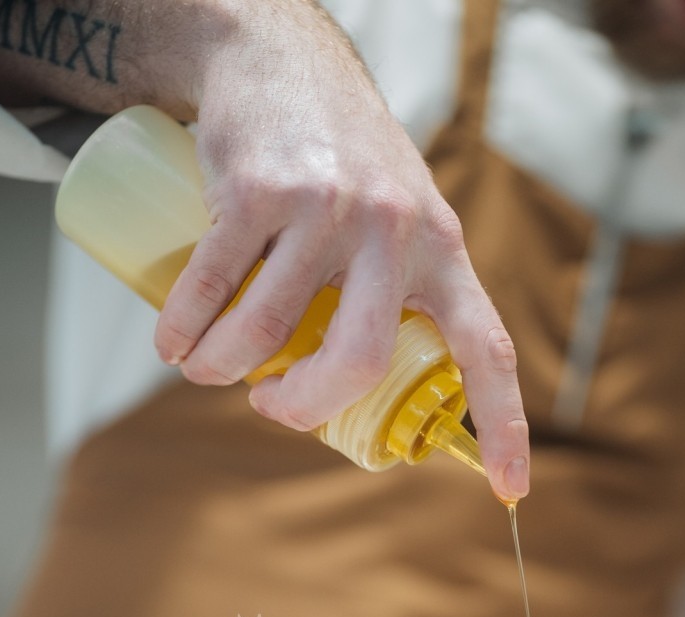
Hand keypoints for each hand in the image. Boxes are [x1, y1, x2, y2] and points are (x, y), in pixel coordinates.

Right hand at [152, 1, 528, 499]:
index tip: (512, 491)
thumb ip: (395, 292)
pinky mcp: (261, 187)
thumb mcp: (399, 219)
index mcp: (442, 251)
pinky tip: (172, 342)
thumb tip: (350, 395)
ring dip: (221, 370)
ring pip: (268, 328)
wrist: (283, 59)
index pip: (487, 347)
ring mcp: (327, 206)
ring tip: (203, 370)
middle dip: (303, 405)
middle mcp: (395, 229)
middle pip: (359, 359)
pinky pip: (214, 284)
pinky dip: (183, 329)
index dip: (504, 424)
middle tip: (270, 406)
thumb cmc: (343, 163)